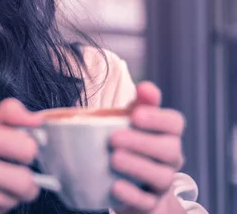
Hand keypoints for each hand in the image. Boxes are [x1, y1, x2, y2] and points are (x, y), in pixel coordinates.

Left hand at [109, 82, 185, 213]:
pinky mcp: (150, 203)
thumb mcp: (129, 120)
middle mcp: (170, 158)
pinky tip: (115, 186)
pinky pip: (146, 201)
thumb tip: (145, 87)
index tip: (135, 115)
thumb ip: (139, 103)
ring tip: (113, 159)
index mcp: (167, 134)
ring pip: (160, 176)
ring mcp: (162, 182)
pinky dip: (132, 194)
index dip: (158, 118)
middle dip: (142, 142)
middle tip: (113, 138)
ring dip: (136, 166)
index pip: (175, 123)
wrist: (122, 180)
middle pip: (169, 150)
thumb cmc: (127, 141)